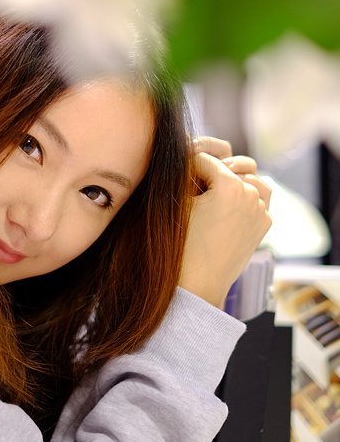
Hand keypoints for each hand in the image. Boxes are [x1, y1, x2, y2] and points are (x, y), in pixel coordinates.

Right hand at [179, 137, 271, 308]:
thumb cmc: (182, 246)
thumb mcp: (178, 204)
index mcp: (230, 185)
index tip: (179, 178)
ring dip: (235, 180)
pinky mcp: (263, 225)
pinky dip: (247, 198)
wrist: (197, 285)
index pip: (204, 160)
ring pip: (251, 179)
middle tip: (195, 187)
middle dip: (212, 172)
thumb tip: (189, 157)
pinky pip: (259, 200)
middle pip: (229, 166)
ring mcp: (261, 210)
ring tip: (217, 192)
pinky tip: (228, 207)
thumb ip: (185, 174)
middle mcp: (251, 194)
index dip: (187, 167)